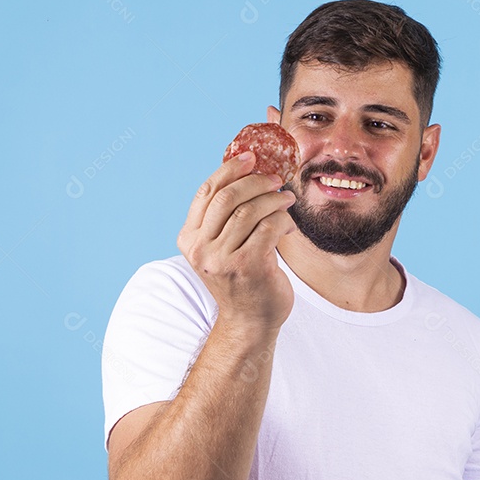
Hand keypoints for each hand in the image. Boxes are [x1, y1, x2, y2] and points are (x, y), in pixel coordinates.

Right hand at [177, 152, 296, 332]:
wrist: (249, 322)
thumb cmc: (240, 279)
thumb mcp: (221, 247)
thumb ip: (224, 217)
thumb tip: (248, 172)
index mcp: (189, 238)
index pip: (206, 192)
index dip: (229, 170)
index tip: (250, 157)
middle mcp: (201, 248)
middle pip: (227, 197)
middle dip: (256, 181)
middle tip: (275, 178)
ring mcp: (222, 259)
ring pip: (251, 210)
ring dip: (274, 199)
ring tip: (287, 199)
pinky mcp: (248, 266)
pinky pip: (269, 227)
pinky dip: (283, 219)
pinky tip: (289, 225)